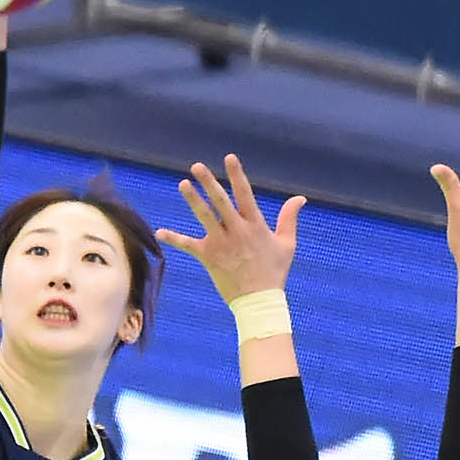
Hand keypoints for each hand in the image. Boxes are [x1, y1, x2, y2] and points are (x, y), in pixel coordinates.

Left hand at [156, 155, 304, 305]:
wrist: (259, 301)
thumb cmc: (274, 272)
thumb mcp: (287, 244)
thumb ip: (289, 218)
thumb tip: (300, 198)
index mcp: (256, 225)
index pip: (245, 194)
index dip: (236, 175)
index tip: (229, 158)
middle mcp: (237, 231)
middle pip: (221, 201)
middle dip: (209, 182)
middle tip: (197, 167)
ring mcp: (222, 244)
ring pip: (205, 217)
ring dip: (193, 199)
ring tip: (183, 184)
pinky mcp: (209, 257)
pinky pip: (188, 246)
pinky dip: (174, 239)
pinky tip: (159, 232)